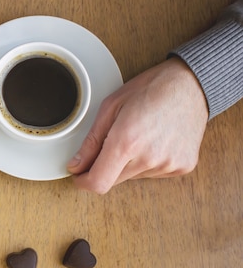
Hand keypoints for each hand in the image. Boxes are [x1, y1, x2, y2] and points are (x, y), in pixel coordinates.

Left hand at [67, 58, 208, 193]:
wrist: (191, 84)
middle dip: (104, 167)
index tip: (79, 175)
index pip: (98, 183)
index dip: (84, 182)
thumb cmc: (151, 89)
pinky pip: (153, 174)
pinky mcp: (182, 167)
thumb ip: (91, 141)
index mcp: (127, 141)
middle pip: (113, 180)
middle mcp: (149, 158)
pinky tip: (154, 140)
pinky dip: (147, 162)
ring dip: (127, 163)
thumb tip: (76, 165)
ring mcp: (168, 165)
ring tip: (139, 135)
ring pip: (132, 176)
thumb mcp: (111, 107)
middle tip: (111, 143)